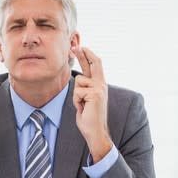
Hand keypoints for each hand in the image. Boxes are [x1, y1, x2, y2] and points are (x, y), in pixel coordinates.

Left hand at [72, 47, 112, 162]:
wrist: (95, 131)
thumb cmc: (89, 117)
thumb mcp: (87, 98)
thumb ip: (86, 87)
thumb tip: (79, 77)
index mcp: (100, 84)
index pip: (95, 65)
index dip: (88, 55)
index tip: (81, 47)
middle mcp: (102, 84)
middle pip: (94, 63)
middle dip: (84, 54)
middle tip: (76, 46)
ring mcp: (99, 89)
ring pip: (79, 81)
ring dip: (76, 94)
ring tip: (83, 105)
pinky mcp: (95, 94)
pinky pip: (78, 92)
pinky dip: (77, 101)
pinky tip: (83, 108)